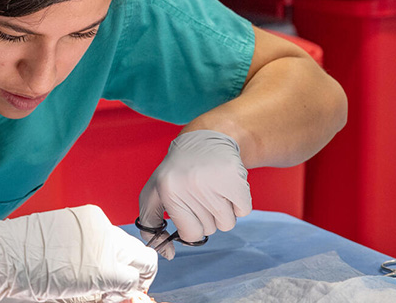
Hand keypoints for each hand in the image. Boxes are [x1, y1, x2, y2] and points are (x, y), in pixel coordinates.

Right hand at [0, 205, 157, 302]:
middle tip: (131, 287)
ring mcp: (106, 248)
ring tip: (111, 293)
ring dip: (131, 282)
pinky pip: (130, 282)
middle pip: (138, 251)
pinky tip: (108, 295)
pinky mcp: (106, 270)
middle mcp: (103, 228)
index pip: (121, 240)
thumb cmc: (20, 250)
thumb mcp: (58, 240)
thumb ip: (84, 249)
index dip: (123, 260)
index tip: (121, 272)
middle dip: (139, 271)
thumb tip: (104, 269)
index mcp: (91, 217)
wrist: (5, 256)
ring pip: (141, 266)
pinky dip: (124, 292)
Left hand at [138, 129, 251, 259]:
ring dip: (223, 211)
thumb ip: (151, 225)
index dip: (192, 227)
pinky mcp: (236, 179)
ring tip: (212, 190)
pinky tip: (226, 186)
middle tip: (201, 194)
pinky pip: (244, 211)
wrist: (203, 140)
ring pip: (228, 223)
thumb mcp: (154, 194)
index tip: (189, 212)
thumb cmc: (176, 173)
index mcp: (167, 191)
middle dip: (207, 217)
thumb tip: (167, 254)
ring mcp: (214, 182)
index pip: (190, 234)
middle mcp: (190, 186)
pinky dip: (238, 203)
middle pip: (210, 229)